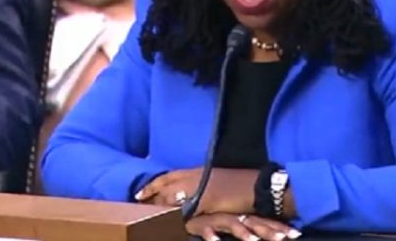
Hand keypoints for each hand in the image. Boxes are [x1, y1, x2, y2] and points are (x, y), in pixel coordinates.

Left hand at [136, 168, 258, 215]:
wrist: (259, 187)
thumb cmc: (240, 185)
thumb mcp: (216, 182)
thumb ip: (201, 186)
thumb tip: (191, 194)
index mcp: (196, 171)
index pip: (167, 176)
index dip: (151, 185)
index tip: (138, 194)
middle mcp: (195, 177)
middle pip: (165, 187)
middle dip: (151, 198)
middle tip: (137, 208)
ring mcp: (200, 188)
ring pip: (172, 198)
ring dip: (159, 209)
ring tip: (147, 219)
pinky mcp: (207, 200)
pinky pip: (186, 211)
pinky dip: (176, 218)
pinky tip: (168, 225)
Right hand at [186, 213, 300, 240]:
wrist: (185, 205)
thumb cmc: (210, 217)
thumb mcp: (231, 221)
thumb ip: (245, 227)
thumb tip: (259, 235)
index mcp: (242, 215)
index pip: (263, 221)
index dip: (278, 227)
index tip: (295, 234)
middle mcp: (232, 215)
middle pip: (254, 222)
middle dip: (269, 230)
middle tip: (284, 238)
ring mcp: (217, 217)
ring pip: (232, 224)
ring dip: (243, 233)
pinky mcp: (200, 222)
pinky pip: (206, 228)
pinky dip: (211, 234)